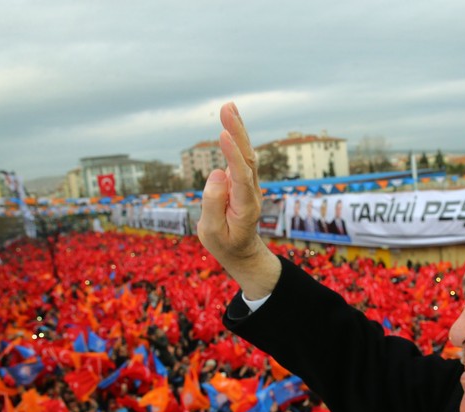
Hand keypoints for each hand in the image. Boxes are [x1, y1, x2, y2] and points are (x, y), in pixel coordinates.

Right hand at [198, 102, 280, 299]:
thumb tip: (217, 173)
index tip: (223, 134)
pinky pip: (242, 156)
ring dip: (238, 130)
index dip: (233, 155)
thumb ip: (213, 204)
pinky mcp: (243, 180)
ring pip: (246, 154)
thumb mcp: (212, 232)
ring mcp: (250, 184)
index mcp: (245, 206)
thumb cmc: (225, 243)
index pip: (240, 177)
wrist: (242, 250)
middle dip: (238, 132)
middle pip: (247, 158)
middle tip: (227, 108)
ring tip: (229, 107)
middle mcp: (251, 191)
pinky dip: (237, 138)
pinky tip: (231, 121)